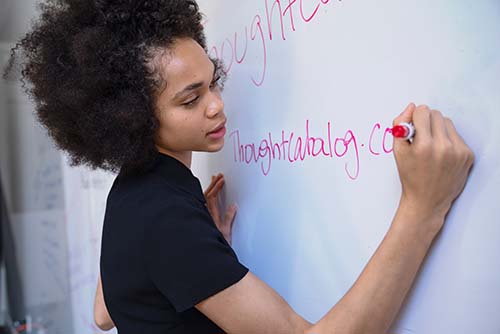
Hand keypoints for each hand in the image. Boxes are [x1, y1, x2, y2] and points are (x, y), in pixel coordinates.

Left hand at [204, 173, 236, 244]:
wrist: (209, 252)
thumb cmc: (216, 243)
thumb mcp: (226, 232)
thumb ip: (229, 218)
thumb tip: (233, 206)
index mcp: (210, 216)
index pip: (212, 197)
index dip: (216, 187)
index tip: (222, 180)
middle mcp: (204, 214)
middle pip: (206, 195)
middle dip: (213, 184)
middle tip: (218, 176)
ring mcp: (203, 216)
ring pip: (203, 198)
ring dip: (209, 188)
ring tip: (213, 180)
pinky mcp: (203, 218)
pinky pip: (202, 203)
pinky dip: (206, 195)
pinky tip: (207, 194)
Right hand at [393, 103, 474, 234]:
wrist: (427, 201)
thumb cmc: (410, 176)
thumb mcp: (397, 151)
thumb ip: (399, 125)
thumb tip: (411, 107)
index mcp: (423, 146)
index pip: (422, 111)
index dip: (414, 118)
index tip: (412, 127)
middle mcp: (443, 147)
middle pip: (436, 114)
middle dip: (426, 121)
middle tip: (421, 137)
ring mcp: (458, 152)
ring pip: (447, 123)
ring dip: (438, 129)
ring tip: (431, 146)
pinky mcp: (467, 155)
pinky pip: (457, 135)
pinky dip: (448, 140)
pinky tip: (441, 154)